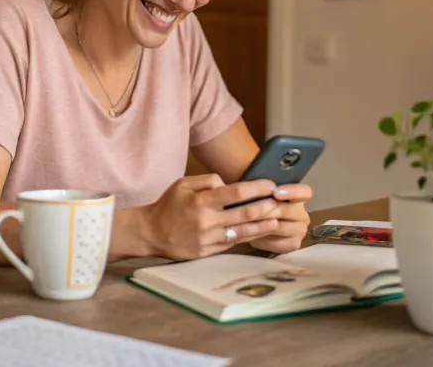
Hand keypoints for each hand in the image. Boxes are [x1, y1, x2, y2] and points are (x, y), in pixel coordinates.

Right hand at [142, 174, 279, 259]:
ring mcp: (208, 239)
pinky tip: (258, 232)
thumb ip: (207, 180)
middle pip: (244, 214)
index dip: (256, 188)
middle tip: (280, 203)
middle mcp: (206, 221)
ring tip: (277, 220)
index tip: (270, 185)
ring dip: (262, 226)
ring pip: (242, 232)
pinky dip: (247, 237)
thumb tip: (228, 184)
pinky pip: (232, 243)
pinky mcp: (207, 252)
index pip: (235, 193)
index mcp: (200, 201)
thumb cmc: (168, 205)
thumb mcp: (183, 184)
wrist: (151, 233)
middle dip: (266, 208)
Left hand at [248, 184, 312, 254]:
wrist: (252, 228)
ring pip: (283, 227)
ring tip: (246, 224)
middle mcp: (301, 212)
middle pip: (290, 210)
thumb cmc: (255, 205)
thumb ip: (259, 188)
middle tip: (250, 211)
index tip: (275, 192)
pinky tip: (253, 238)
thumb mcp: (257, 194)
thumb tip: (252, 181)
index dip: (292, 191)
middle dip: (268, 210)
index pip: (305, 192)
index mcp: (296, 196)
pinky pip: (281, 243)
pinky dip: (265, 240)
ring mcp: (300, 229)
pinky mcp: (294, 243)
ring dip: (263, 226)